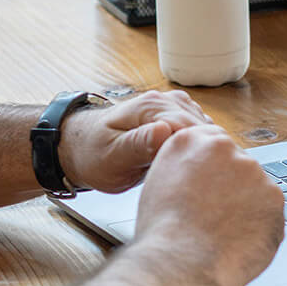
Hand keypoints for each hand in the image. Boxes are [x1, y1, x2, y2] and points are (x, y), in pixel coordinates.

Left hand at [59, 90, 210, 193]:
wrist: (81, 147)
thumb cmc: (93, 154)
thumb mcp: (112, 156)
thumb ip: (138, 144)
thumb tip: (165, 131)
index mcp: (151, 107)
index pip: (192, 128)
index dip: (199, 155)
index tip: (200, 177)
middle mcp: (166, 101)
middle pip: (203, 129)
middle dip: (205, 155)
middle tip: (199, 183)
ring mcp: (173, 108)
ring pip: (205, 131)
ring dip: (204, 152)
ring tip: (195, 177)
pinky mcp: (176, 118)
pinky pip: (199, 134)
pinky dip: (200, 150)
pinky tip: (191, 167)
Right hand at [130, 124, 285, 285]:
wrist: (180, 263)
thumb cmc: (162, 233)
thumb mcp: (158, 183)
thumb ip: (183, 167)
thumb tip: (200, 173)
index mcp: (191, 141)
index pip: (212, 144)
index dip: (212, 170)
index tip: (211, 186)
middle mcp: (226, 149)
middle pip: (237, 164)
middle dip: (231, 188)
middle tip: (214, 215)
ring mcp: (254, 173)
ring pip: (255, 189)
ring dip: (246, 207)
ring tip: (221, 232)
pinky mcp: (275, 198)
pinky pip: (269, 212)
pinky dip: (259, 226)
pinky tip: (237, 240)